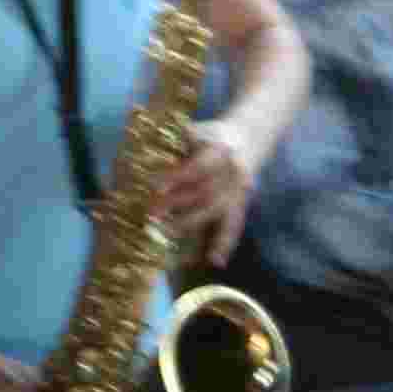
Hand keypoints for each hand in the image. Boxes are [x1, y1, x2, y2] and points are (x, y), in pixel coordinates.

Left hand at [160, 119, 253, 268]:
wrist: (249, 137)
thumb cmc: (211, 135)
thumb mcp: (196, 130)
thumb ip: (177, 142)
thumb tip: (143, 152)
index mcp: (220, 150)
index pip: (198, 168)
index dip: (177, 178)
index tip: (154, 186)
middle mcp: (233, 173)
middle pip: (204, 193)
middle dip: (175, 204)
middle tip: (150, 213)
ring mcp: (239, 191)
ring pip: (215, 212)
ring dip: (189, 224)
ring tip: (165, 233)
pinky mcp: (241, 205)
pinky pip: (234, 226)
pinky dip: (224, 244)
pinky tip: (215, 261)